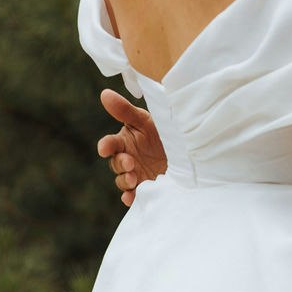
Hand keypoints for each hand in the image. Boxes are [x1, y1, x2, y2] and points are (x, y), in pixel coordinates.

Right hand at [96, 88, 166, 205]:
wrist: (187, 151)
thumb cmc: (162, 131)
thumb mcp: (146, 120)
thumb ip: (125, 110)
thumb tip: (104, 93)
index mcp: (125, 141)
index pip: (110, 144)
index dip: (106, 146)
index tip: (104, 148)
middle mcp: (127, 158)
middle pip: (115, 164)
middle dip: (120, 164)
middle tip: (130, 163)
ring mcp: (135, 174)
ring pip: (122, 181)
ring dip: (125, 181)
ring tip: (133, 179)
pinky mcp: (145, 188)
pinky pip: (134, 195)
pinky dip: (131, 197)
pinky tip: (132, 198)